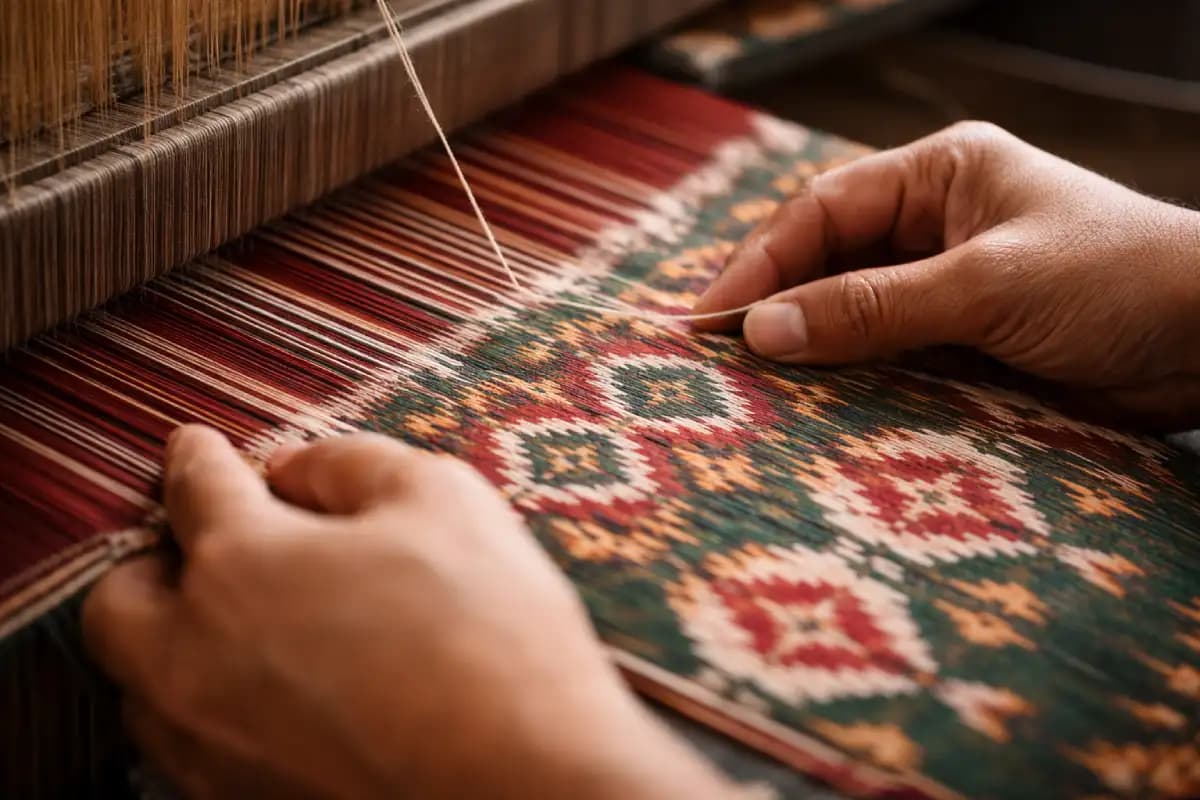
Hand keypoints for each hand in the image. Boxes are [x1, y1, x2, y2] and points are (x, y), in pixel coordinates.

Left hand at [83, 426, 730, 798]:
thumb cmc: (493, 636)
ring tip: (237, 627)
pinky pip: (186, 748)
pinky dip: (209, 708)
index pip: (194, 489)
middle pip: (119, 600)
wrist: (524, 788)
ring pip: (141, 685)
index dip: (196, 457)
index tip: (195, 447)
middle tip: (206, 548)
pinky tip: (273, 697)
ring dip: (172, 641)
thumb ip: (355, 464)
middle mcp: (196, 657)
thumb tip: (298, 469)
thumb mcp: (443, 501)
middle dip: (154, 561)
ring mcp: (209, 745)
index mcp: (243, 563)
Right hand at [693, 121, 1199, 429]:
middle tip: (716, 358)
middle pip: (827, 262)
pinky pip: (887, 361)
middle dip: (774, 306)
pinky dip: (851, 384)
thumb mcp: (986, 284)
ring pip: (852, 316)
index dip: (760, 261)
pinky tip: (814, 411)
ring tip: (750, 391)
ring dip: (809, 351)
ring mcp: (946, 288)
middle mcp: (934, 226)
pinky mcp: (962, 345)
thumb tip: (764, 330)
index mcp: (940, 176)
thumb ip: (873, 307)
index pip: (822, 211)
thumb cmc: (1117, 279)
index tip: (712, 316)